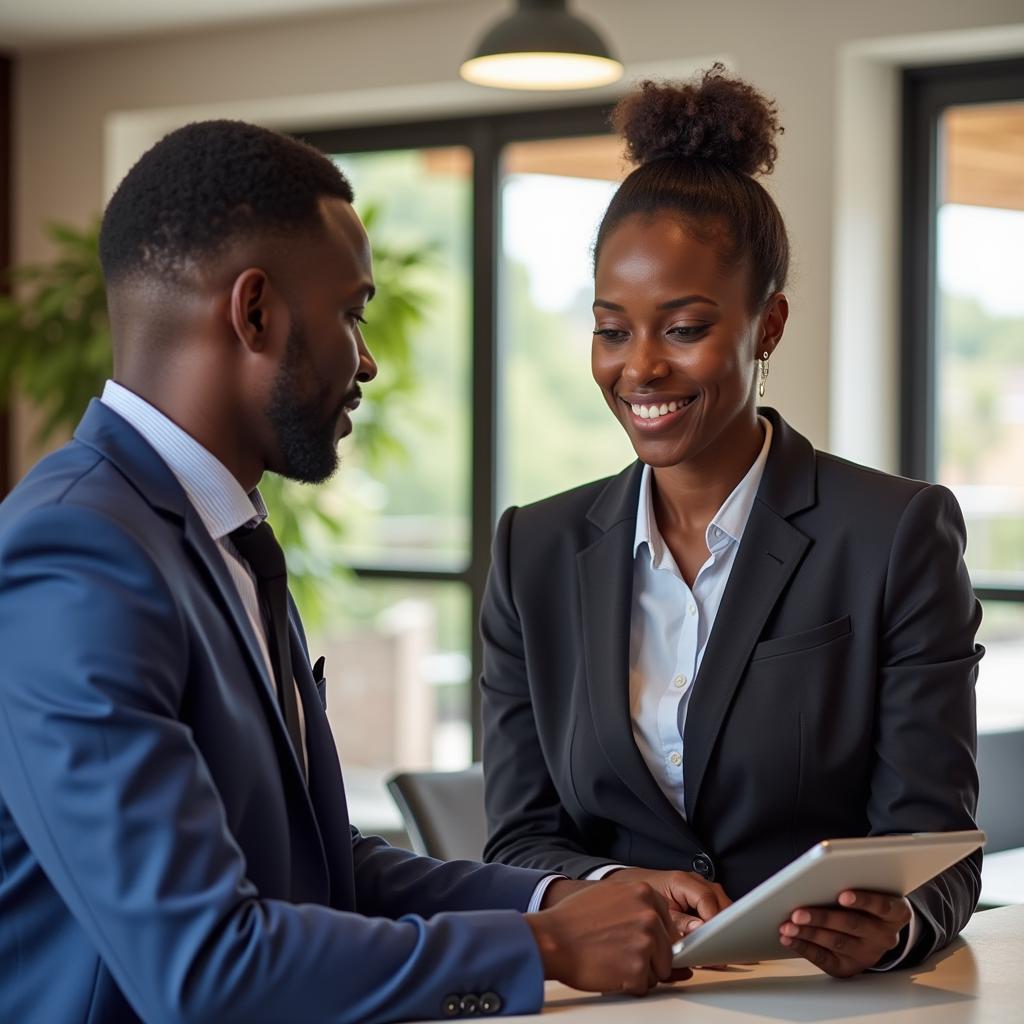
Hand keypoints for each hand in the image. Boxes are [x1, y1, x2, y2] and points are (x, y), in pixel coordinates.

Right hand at [526, 881, 692, 995]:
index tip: (635, 938)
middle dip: (648, 956)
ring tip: (613, 960)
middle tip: (620, 951)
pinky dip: (628, 985)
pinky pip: (644, 986)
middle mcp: (649, 915)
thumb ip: (637, 902)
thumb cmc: (573, 920)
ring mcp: (646, 942)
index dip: (652, 936)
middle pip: (667, 948)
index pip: (668, 923)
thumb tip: (656, 919)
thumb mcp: (609, 893)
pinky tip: (609, 970)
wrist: (552, 940)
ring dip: (640, 971)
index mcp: (644, 892)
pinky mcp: (638, 969)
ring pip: (659, 969)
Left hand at [606, 868, 731, 937]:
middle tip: (720, 949)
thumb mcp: (657, 911)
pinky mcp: (702, 897)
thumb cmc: (643, 897)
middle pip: (720, 902)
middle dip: (723, 926)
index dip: (714, 921)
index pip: (707, 899)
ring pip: (722, 906)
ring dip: (722, 926)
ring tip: (717, 948)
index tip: (715, 941)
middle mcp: (695, 881)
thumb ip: (678, 921)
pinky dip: (716, 924)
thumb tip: (699, 928)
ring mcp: (701, 888)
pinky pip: (716, 909)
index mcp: (682, 881)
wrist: (632, 885)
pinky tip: (713, 941)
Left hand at [779, 890, 912, 976]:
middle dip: (822, 918)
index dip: (863, 901)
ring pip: (836, 942)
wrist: (877, 930)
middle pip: (852, 925)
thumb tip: (820, 878)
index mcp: (896, 913)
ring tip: (788, 925)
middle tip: (798, 913)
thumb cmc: (868, 902)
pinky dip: (804, 948)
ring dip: (808, 933)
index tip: (843, 895)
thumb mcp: (873, 890)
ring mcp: (868, 954)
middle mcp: (885, 936)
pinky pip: (825, 959)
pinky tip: (789, 938)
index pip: (883, 906)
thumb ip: (855, 883)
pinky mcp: (850, 967)